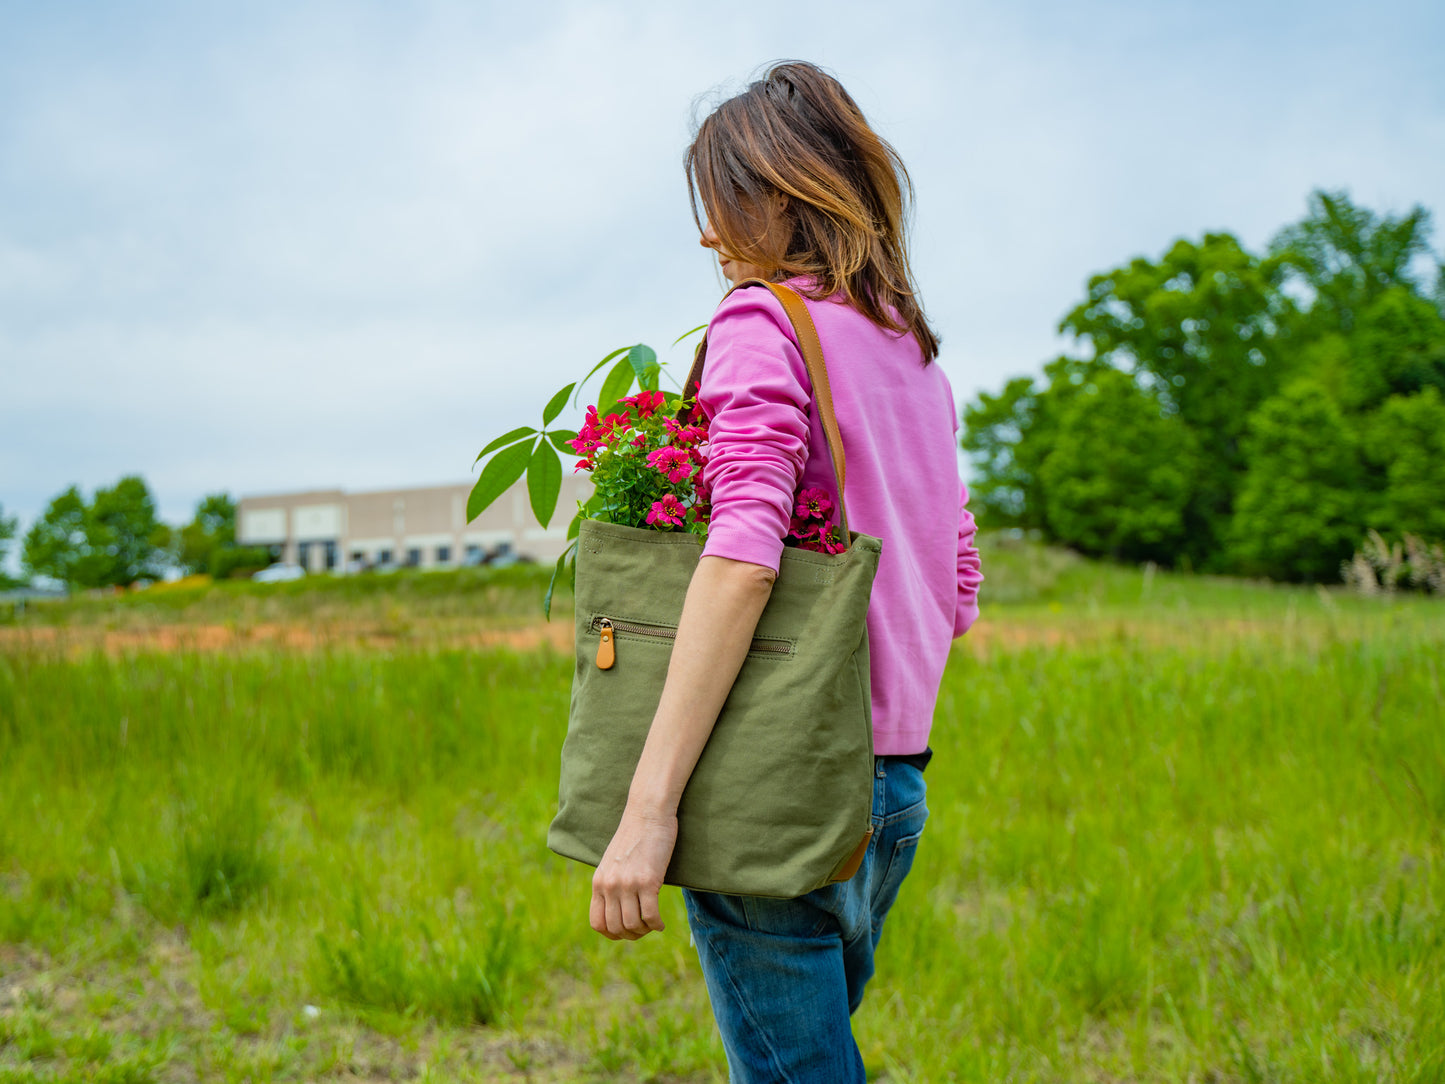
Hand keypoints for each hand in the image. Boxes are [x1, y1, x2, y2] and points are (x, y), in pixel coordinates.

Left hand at [590, 807, 677, 940]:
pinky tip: (661, 923)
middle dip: (631, 935)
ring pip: (633, 925)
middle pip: (616, 928)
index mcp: (599, 882)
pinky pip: (650, 916)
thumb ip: (612, 883)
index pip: (597, 923)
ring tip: (653, 924)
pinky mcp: (647, 881)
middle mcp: (610, 885)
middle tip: (644, 929)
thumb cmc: (635, 836)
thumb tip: (619, 909)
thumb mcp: (613, 862)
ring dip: (645, 931)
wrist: (648, 813)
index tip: (626, 932)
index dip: (612, 934)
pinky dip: (657, 924)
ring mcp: (627, 884)